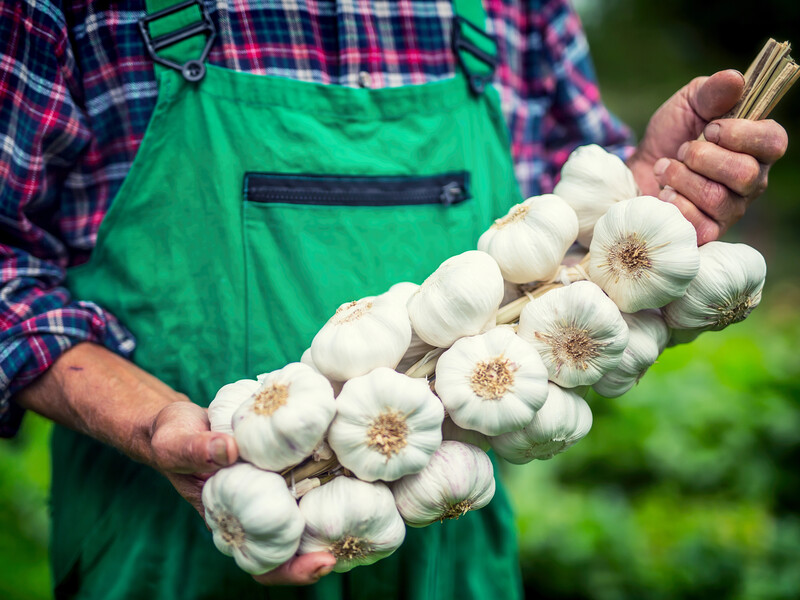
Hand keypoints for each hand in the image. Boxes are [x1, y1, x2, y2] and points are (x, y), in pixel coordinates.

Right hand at [17, 342, 335, 585]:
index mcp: (232, 525)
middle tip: (365, 535)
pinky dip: (332, 469)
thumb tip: (231, 449)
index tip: (323, 561)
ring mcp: (274, 490)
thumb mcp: (175, 443)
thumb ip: (197, 449)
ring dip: (340, 508)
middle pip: (301, 545)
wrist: (185, 421)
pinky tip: (350, 454)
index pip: (265, 565)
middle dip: (333, 545)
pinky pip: (312, 474)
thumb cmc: (174, 440)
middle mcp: (259, 514)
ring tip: (371, 497)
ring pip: (312, 512)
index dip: (295, 571)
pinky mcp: (286, 465)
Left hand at [627, 69, 787, 243]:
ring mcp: (731, 209)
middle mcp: (751, 180)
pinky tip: (664, 194)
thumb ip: (712, 92)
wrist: (639, 170)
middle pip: (745, 174)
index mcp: (756, 146)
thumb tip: (736, 79)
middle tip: (682, 150)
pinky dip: (675, 204)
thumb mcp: (689, 104)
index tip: (711, 128)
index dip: (741, 134)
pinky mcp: (708, 231)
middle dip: (703, 158)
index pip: (774, 141)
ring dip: (681, 178)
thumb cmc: (671, 135)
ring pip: (717, 198)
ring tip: (666, 168)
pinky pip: (700, 224)